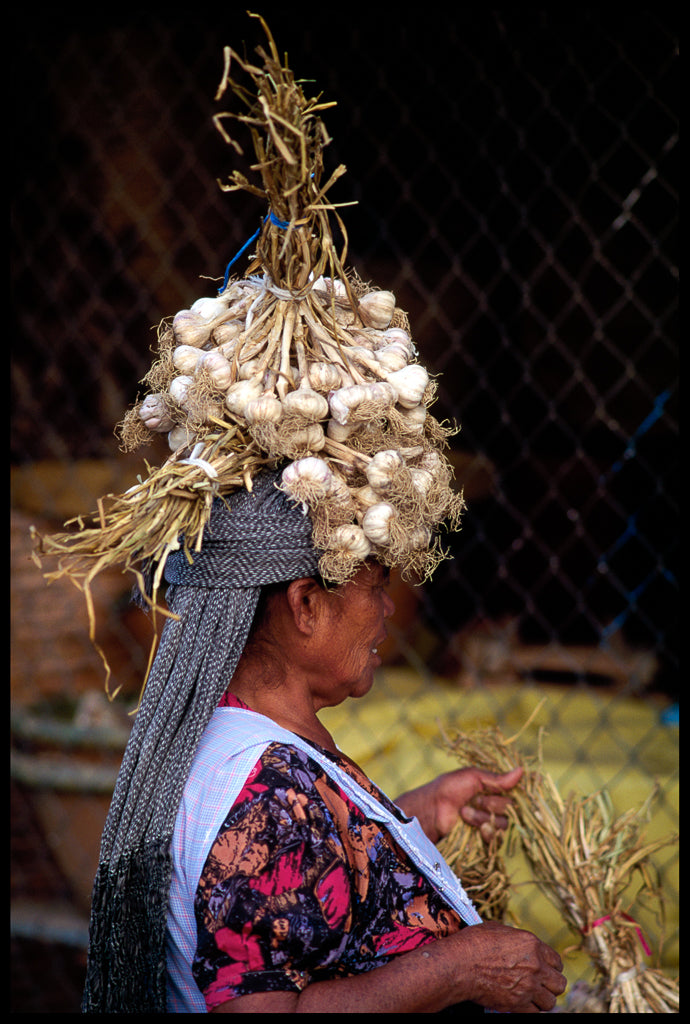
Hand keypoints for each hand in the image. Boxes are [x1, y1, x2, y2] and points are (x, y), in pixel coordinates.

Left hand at [396, 765, 522, 842]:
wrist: (430, 812)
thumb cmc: (448, 789)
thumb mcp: (472, 777)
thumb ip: (497, 779)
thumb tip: (522, 771)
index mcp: (491, 790)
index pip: (512, 792)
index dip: (508, 792)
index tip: (497, 790)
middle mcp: (492, 806)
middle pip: (509, 808)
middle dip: (491, 804)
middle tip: (474, 800)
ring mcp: (487, 824)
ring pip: (502, 824)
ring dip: (483, 818)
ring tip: (464, 814)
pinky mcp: (482, 840)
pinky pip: (496, 839)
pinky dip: (487, 833)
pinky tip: (477, 829)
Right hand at [449, 921, 566, 1012]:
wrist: (460, 964)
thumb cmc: (474, 943)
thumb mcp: (498, 930)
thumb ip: (516, 940)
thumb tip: (520, 945)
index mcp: (532, 944)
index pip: (557, 961)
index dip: (552, 967)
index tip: (545, 971)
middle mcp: (535, 966)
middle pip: (559, 984)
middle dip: (551, 985)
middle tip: (541, 985)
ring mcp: (528, 986)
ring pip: (550, 1002)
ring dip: (542, 1000)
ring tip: (532, 997)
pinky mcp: (518, 1004)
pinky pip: (535, 1013)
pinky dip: (531, 1010)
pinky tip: (523, 1004)